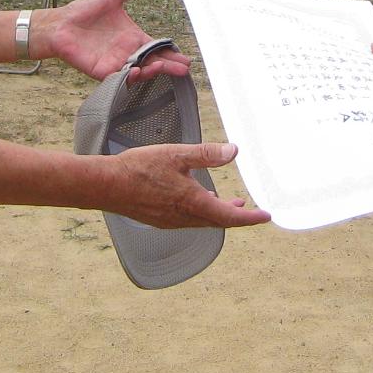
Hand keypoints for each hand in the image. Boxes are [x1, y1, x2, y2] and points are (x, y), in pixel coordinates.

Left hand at [43, 0, 192, 80]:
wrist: (60, 24)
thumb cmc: (84, 11)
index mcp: (133, 37)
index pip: (156, 48)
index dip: (170, 53)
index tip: (185, 59)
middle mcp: (127, 52)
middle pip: (153, 62)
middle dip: (168, 67)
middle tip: (183, 69)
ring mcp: (116, 63)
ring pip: (139, 72)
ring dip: (152, 72)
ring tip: (162, 68)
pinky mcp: (102, 71)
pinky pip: (119, 78)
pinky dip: (129, 76)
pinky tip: (138, 71)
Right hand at [100, 141, 270, 229]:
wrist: (107, 185)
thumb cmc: (139, 169)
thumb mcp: (177, 154)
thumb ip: (207, 154)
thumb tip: (233, 151)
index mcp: (193, 203)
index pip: (230, 216)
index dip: (250, 218)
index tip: (265, 216)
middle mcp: (184, 217)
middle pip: (218, 221)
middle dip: (236, 216)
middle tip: (249, 210)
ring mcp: (171, 221)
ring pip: (202, 221)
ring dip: (217, 213)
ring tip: (226, 202)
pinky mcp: (159, 219)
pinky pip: (187, 219)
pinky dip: (199, 212)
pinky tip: (195, 200)